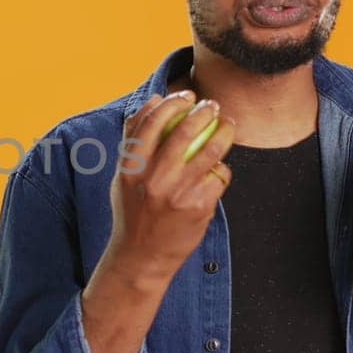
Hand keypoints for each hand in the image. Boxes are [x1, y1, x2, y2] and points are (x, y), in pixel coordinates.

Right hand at [99, 92, 234, 290]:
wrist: (142, 256)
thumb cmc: (134, 210)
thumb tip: (154, 100)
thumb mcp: (123, 176)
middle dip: (204, 111)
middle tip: (212, 105)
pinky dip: (221, 170)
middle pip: (184, 131)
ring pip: (210, 150)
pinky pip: (218, 177)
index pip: (152, 122)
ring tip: (228, 125)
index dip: (172, 102)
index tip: (186, 95)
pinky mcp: (199, 207)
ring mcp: (178, 193)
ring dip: (224, 132)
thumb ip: (134, 139)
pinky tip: (218, 169)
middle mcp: (153, 178)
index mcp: (130, 167)